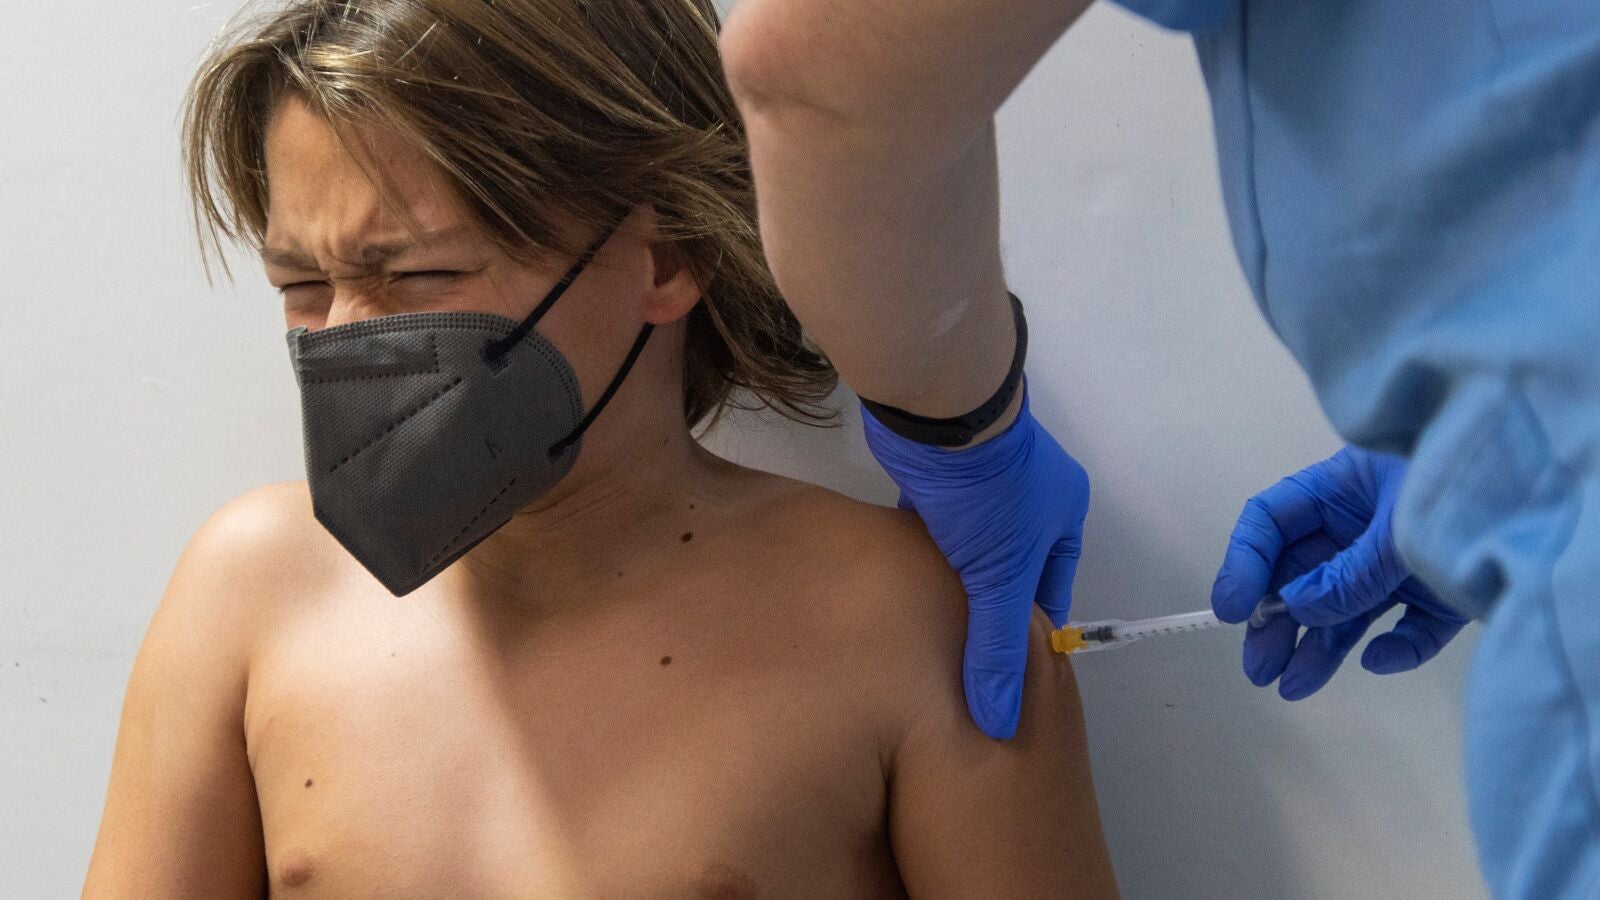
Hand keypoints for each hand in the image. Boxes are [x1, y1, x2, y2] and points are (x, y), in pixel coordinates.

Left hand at [862, 384, 1088, 738]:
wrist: (939, 411)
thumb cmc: (990, 494)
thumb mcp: (1001, 576)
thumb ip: (997, 647)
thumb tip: (998, 720)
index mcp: (1063, 514)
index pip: (1050, 589)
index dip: (1029, 631)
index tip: (1001, 671)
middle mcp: (1028, 498)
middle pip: (1008, 570)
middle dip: (985, 608)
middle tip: (957, 661)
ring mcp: (981, 485)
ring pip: (967, 548)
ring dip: (948, 580)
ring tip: (924, 633)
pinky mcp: (936, 477)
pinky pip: (931, 526)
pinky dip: (919, 554)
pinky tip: (898, 589)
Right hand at [1212, 447, 1468, 699]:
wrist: (1558, 505)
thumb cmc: (1468, 488)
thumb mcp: (1397, 529)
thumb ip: (1346, 575)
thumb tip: (1298, 609)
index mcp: (1345, 484)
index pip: (1274, 521)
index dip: (1245, 563)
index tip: (1230, 610)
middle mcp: (1366, 522)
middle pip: (1303, 573)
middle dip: (1276, 621)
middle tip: (1257, 665)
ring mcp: (1403, 559)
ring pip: (1346, 608)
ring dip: (1319, 646)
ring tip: (1292, 686)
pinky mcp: (1441, 592)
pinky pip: (1407, 626)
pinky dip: (1394, 646)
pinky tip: (1380, 659)